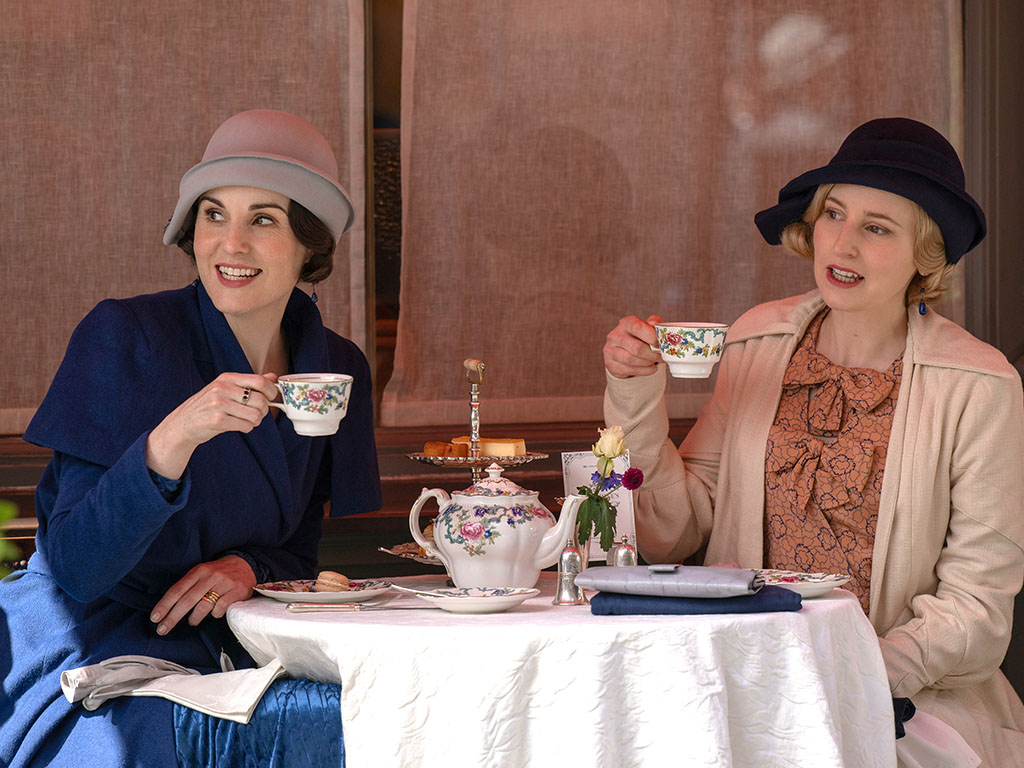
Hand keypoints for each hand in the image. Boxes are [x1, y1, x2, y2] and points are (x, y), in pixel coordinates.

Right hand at [146, 372, 279, 478]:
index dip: (272, 390)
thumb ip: (249, 383)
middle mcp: (222, 388)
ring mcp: (219, 404)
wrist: (183, 423)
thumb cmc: (208, 406)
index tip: (272, 397)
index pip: (259, 381)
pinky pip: (246, 426)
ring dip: (255, 421)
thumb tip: (272, 376)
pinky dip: (246, 428)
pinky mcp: (217, 420)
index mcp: (227, 378)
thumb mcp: (226, 388)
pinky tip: (237, 425)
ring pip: (255, 415)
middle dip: (264, 410)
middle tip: (257, 414)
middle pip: (260, 400)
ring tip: (245, 420)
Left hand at [150, 554, 256, 635]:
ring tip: (192, 621)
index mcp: (199, 571)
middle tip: (162, 629)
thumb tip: (169, 607)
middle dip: (172, 617)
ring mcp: (224, 584)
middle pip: (187, 600)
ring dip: (194, 618)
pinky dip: (215, 614)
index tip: (155, 618)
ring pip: (203, 607)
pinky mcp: (237, 591)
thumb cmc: (218, 573)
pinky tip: (214, 613)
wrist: (246, 564)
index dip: (165, 605)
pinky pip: (220, 609)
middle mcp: (210, 576)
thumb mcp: (202, 573)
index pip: (177, 589)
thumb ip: (189, 586)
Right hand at [603, 314, 662, 378]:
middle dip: (652, 354)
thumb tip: (656, 325)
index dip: (651, 336)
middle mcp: (615, 335)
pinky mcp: (611, 364)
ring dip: (648, 362)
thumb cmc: (639, 338)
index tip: (661, 343)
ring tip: (656, 362)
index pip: (637, 327)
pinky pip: (629, 369)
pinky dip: (644, 370)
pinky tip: (652, 368)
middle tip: (662, 356)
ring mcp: (610, 350)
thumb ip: (654, 324)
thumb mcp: (648, 327)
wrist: (624, 352)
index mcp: (625, 323)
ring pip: (631, 359)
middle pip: (636, 347)